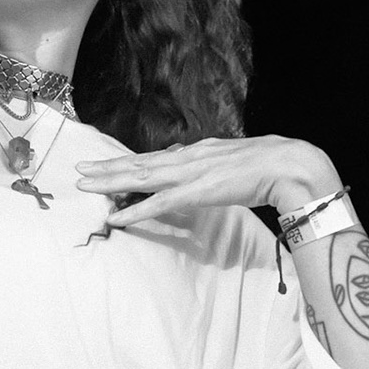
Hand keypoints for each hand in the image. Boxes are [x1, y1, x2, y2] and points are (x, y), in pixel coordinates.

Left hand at [75, 136, 341, 227]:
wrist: (289, 164)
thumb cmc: (270, 165)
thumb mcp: (235, 163)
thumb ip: (216, 168)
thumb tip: (205, 172)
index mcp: (199, 152)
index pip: (157, 158)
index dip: (130, 162)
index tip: (107, 165)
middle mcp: (189, 158)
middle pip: (140, 164)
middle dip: (108, 168)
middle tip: (80, 171)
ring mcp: (191, 173)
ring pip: (141, 178)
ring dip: (111, 183)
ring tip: (85, 186)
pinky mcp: (197, 191)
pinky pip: (159, 204)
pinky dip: (135, 211)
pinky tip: (115, 217)